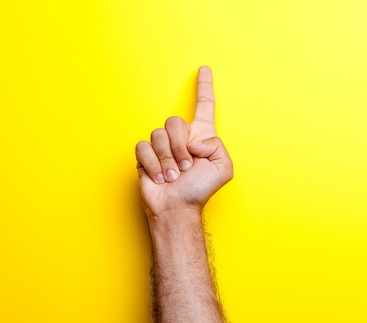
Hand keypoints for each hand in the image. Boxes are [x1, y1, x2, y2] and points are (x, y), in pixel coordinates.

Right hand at [135, 66, 232, 218]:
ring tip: (173, 176)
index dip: (205, 87)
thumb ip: (216, 146)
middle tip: (186, 167)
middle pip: (174, 121)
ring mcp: (162, 146)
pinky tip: (159, 178)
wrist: (177, 208)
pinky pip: (143, 147)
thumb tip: (193, 140)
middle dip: (178, 147)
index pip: (204, 106)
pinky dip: (153, 165)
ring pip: (157, 135)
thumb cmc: (200, 190)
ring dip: (167, 159)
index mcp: (201, 137)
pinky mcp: (145, 155)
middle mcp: (181, 137)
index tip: (204, 69)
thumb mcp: (223, 168)